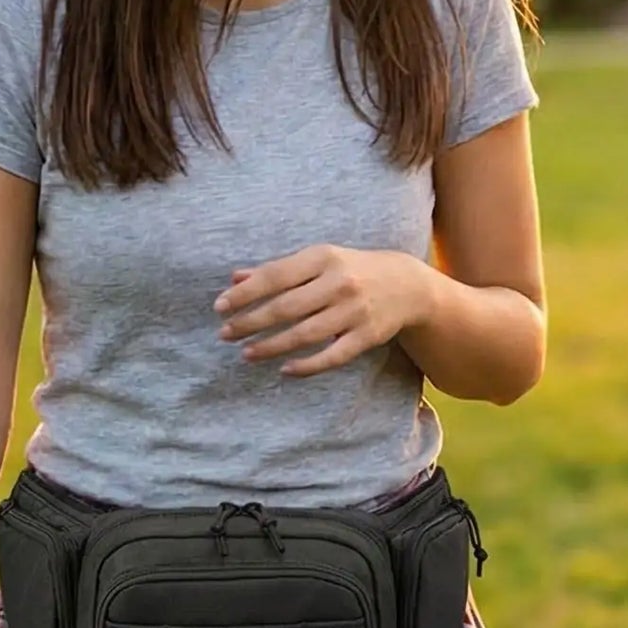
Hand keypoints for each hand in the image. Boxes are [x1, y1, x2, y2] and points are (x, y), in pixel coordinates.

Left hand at [215, 246, 431, 376]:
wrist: (408, 285)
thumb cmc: (353, 270)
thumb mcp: (320, 260)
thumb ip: (279, 269)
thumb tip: (235, 279)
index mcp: (324, 257)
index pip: (276, 276)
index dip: (245, 293)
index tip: (220, 307)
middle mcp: (340, 283)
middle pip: (286, 307)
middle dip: (250, 322)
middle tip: (225, 334)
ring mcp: (354, 311)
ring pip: (305, 334)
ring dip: (271, 346)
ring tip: (245, 353)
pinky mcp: (367, 336)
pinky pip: (332, 356)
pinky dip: (307, 366)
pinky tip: (284, 370)